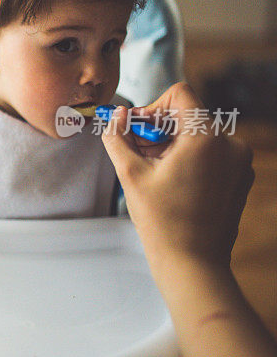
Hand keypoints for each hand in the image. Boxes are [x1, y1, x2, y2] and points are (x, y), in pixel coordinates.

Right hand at [101, 82, 254, 267]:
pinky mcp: (240, 177)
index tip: (136, 128)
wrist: (193, 263)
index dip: (153, 106)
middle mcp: (230, 144)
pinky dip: (190, 158)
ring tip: (154, 172)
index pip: (180, 94)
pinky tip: (172, 182)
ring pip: (199, 134)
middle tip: (137, 152)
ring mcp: (239, 162)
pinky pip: (212, 153)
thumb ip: (118, 137)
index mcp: (206, 138)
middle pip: (188, 115)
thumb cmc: (162, 222)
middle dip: (159, 128)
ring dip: (172, 144)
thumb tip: (116, 115)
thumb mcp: (130, 174)